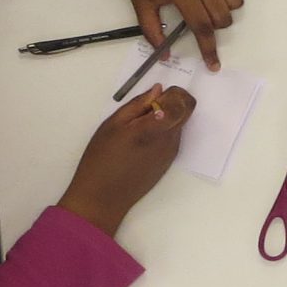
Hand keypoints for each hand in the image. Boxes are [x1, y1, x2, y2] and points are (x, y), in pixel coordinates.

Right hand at [56, 86, 194, 235]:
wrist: (104, 196)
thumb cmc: (102, 157)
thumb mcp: (113, 125)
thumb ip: (138, 105)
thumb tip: (158, 90)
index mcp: (157, 127)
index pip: (183, 102)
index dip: (174, 93)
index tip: (157, 95)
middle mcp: (171, 139)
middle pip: (185, 112)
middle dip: (170, 104)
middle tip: (144, 109)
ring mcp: (172, 152)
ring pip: (178, 125)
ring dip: (165, 119)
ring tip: (136, 128)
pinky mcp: (169, 161)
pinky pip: (172, 139)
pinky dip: (162, 132)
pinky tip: (140, 142)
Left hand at [102, 0, 247, 70]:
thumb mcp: (140, 3)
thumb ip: (152, 31)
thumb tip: (165, 55)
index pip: (202, 28)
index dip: (209, 50)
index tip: (214, 65)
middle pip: (222, 17)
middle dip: (214, 26)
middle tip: (200, 18)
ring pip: (236, 0)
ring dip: (226, 10)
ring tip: (210, 4)